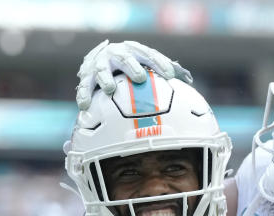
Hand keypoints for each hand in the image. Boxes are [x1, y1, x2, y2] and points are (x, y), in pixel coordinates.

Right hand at [76, 40, 192, 109]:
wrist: (100, 56)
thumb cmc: (130, 63)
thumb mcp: (146, 62)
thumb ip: (165, 69)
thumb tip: (189, 79)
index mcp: (134, 51)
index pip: (149, 55)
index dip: (160, 63)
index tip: (170, 75)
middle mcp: (116, 55)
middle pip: (125, 58)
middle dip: (132, 67)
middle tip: (140, 78)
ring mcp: (100, 65)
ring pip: (102, 70)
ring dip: (106, 79)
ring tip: (111, 89)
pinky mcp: (86, 76)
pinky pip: (84, 86)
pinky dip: (84, 95)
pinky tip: (85, 105)